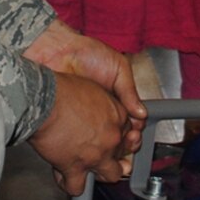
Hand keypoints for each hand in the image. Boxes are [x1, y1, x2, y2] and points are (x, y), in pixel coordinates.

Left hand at [26, 20, 144, 151]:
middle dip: (123, 143)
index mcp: (116, 99)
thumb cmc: (87, 53)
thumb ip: (129, 90)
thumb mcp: (118, 67)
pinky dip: (82, 147)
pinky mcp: (67, 122)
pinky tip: (88, 147)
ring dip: (105, 148)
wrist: (58, 51)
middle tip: (125, 142)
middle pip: (116, 136)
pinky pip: (76, 140)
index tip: (134, 134)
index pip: (129, 122)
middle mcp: (100, 111)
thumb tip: (141, 113)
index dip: (134, 131)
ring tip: (109, 147)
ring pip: (97, 143)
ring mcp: (84, 119)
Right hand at [31, 71, 134, 194]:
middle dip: (111, 154)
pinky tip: (66, 178)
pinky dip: (71, 185)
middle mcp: (111, 137)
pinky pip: (78, 187)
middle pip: (121, 153)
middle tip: (99, 150)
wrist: (43, 101)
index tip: (109, 135)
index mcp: (117, 115)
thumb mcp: (91, 87)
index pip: (128, 130)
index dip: (118, 134)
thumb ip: (101, 102)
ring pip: (110, 175)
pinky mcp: (76, 168)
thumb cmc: (61, 90)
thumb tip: (96, 110)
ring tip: (91, 169)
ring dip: (101, 173)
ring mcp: (96, 155)